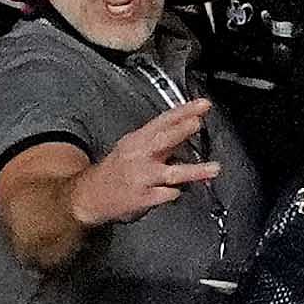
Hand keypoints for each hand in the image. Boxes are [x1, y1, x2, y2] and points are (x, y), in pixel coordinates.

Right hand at [77, 97, 219, 232]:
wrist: (90, 196)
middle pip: (163, 140)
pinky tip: (179, 191)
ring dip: (194, 170)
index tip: (203, 105)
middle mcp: (139, 156)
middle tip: (198, 122)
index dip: (184, 111)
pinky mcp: (143, 198)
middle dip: (181, 130)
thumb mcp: (133, 147)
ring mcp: (142, 178)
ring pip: (171, 172)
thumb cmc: (117, 170)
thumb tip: (188, 129)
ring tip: (214, 168)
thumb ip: (160, 139)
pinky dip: (176, 193)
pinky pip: (167, 195)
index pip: (163, 121)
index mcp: (137, 140)